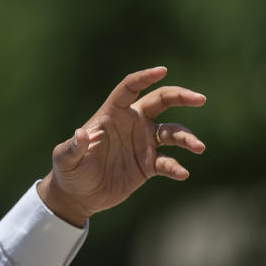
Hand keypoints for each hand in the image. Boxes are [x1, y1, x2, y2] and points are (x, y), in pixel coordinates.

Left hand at [37, 66, 205, 226]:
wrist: (79, 195)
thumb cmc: (69, 170)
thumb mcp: (65, 159)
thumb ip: (73, 147)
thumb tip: (81, 134)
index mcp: (112, 114)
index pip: (130, 88)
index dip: (144, 78)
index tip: (162, 70)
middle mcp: (131, 123)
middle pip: (159, 101)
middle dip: (180, 96)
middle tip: (199, 98)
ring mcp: (142, 143)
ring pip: (171, 132)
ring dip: (186, 137)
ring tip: (198, 147)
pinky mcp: (148, 165)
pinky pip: (168, 162)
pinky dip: (176, 167)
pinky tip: (181, 174)